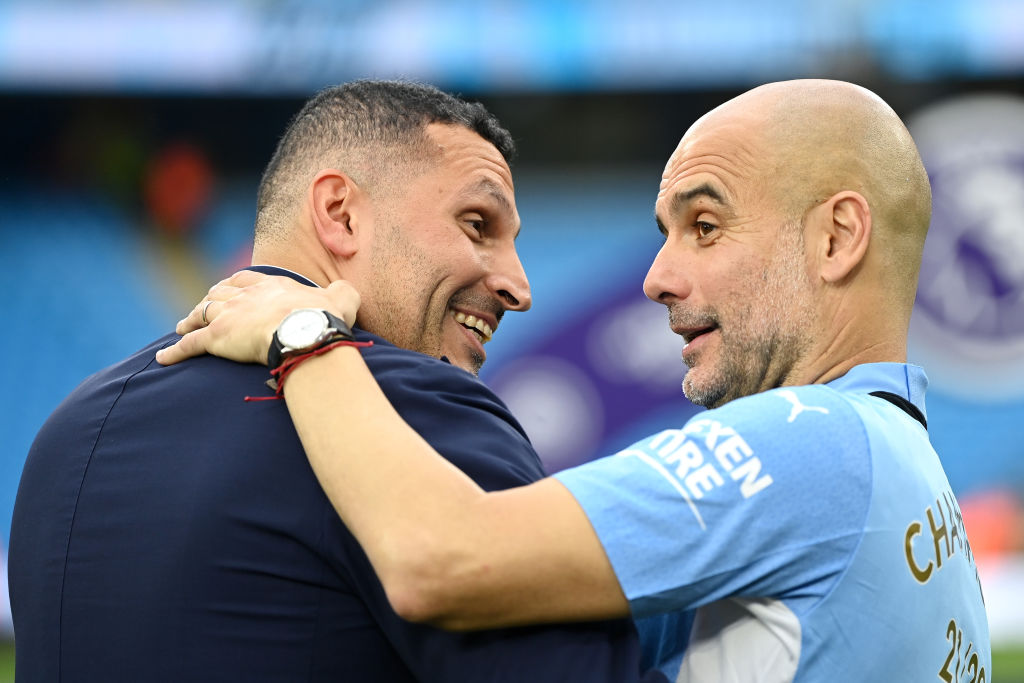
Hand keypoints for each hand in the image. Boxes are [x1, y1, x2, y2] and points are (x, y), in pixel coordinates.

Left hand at [155, 270, 360, 365]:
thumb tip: (345, 291)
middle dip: (210, 299)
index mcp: (272, 286)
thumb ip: (342, 291)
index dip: (237, 284)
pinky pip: (190, 345)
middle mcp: (245, 296)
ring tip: (182, 327)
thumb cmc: (324, 317)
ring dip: (190, 319)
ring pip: (201, 313)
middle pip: (220, 293)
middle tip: (204, 307)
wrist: (305, 331)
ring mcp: (229, 315)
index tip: (231, 288)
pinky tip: (163, 359)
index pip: (247, 279)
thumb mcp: (343, 297)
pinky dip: (175, 352)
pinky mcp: (217, 338)